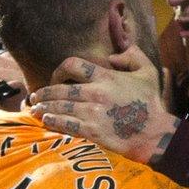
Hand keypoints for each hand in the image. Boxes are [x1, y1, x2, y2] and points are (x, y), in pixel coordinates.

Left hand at [26, 47, 175, 163]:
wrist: (154, 133)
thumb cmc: (150, 102)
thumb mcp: (147, 71)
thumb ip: (132, 56)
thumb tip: (113, 56)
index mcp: (106, 77)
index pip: (73, 65)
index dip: (59, 70)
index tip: (55, 77)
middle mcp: (96, 93)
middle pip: (60, 89)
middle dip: (44, 92)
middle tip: (35, 97)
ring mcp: (92, 113)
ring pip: (60, 107)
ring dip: (44, 107)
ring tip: (34, 109)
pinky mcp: (92, 131)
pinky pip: (66, 125)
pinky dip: (53, 121)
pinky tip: (46, 119)